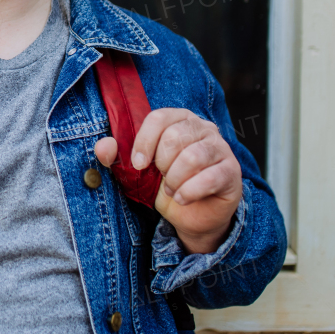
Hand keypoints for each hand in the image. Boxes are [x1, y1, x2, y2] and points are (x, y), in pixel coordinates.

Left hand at [95, 108, 242, 253]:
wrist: (191, 215)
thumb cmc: (163, 184)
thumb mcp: (134, 171)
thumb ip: (115, 156)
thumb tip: (103, 147)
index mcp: (179, 119)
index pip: (159, 118)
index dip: (144, 142)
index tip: (137, 165)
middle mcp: (203, 128)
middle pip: (175, 136)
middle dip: (161, 164)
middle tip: (162, 178)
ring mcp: (220, 148)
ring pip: (193, 156)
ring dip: (175, 180)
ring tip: (172, 190)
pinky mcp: (231, 171)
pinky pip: (210, 178)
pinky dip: (189, 192)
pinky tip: (183, 199)